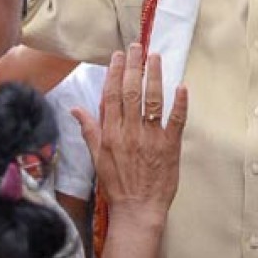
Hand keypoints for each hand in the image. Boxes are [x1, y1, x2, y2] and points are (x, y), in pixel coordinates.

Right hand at [73, 44, 186, 220]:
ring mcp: (151, 138)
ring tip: (155, 57)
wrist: (137, 210)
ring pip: (153, 100)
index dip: (114, 72)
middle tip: (137, 46)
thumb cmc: (117, 185)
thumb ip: (89, 130)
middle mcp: (130, 132)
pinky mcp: (170, 146)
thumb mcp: (97, 158)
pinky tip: (182, 87)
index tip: (118, 55)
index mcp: (111, 133)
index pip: (111, 95)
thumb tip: (75, 109)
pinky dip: (180, 103)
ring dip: (154, 76)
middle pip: (131, 92)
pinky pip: (176, 120)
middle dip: (134, 66)